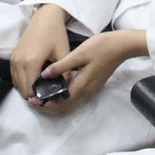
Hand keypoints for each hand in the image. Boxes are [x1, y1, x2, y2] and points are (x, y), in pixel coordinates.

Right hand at [9, 5, 70, 102]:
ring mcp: (14, 59)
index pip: (31, 89)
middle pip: (22, 89)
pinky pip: (14, 75)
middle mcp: (19, 62)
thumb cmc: (55, 33)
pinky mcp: (12, 56)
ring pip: (16, 83)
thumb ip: (64, 72)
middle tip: (46, 97)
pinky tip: (33, 81)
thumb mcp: (63, 52)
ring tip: (40, 90)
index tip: (49, 100)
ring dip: (26, 89)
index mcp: (31, 62)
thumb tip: (67, 88)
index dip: (39, 98)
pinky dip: (21, 81)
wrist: (45, 17)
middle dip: (33, 95)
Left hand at [30, 29, 147, 114]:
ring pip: (69, 104)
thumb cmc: (101, 47)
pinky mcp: (92, 86)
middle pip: (64, 108)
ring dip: (55, 103)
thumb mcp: (79, 54)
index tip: (32, 99)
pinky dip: (62, 98)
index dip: (45, 104)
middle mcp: (86, 92)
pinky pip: (74, 98)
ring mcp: (90, 90)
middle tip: (33, 99)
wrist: (121, 46)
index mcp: (81, 86)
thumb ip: (61, 66)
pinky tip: (56, 88)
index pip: (59, 104)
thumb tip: (44, 75)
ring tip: (42, 94)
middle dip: (47, 107)